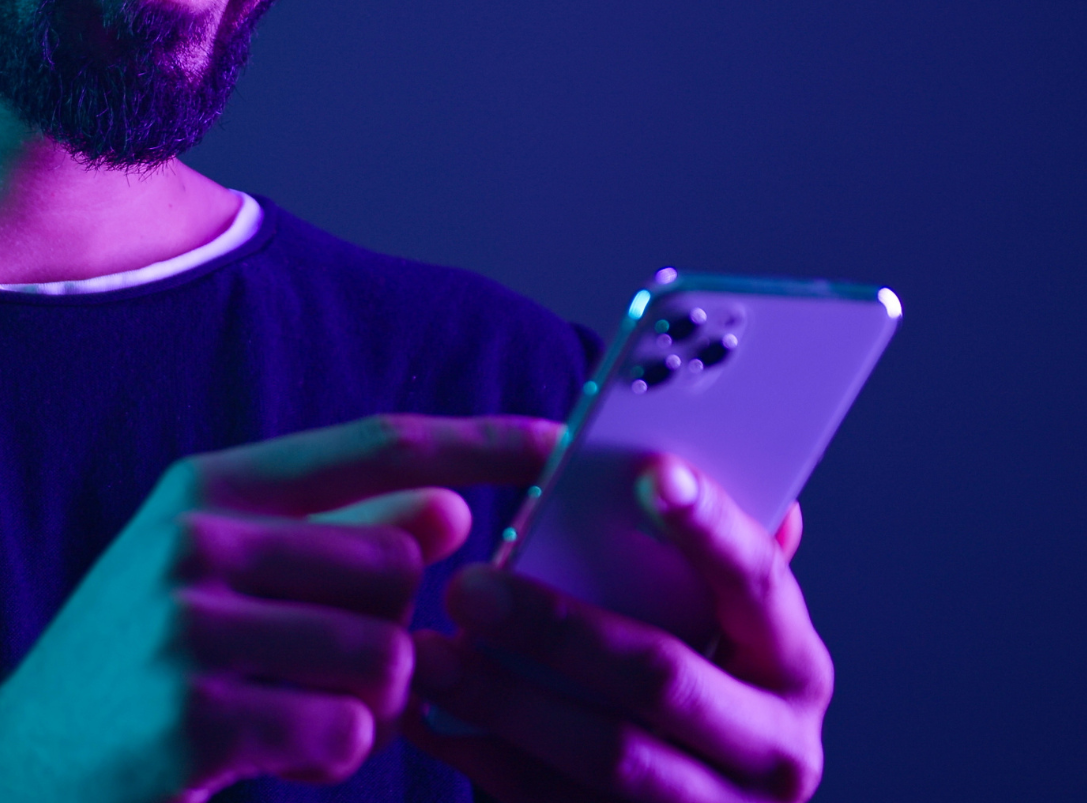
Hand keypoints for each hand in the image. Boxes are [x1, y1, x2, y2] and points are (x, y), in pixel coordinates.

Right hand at [0, 414, 557, 802]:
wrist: (16, 772)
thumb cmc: (136, 670)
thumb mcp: (221, 579)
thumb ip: (333, 538)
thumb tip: (448, 509)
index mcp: (206, 483)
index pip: (373, 444)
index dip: (474, 442)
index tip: (557, 438)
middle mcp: (194, 534)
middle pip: (395, 565)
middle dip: (389, 630)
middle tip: (317, 665)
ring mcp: (188, 622)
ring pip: (382, 655)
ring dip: (362, 704)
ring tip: (284, 711)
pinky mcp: (195, 716)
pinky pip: (346, 735)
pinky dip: (329, 758)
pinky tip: (265, 754)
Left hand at [402, 459, 831, 801]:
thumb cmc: (663, 683)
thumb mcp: (689, 622)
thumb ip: (682, 556)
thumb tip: (677, 457)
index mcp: (791, 661)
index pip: (758, 581)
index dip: (709, 526)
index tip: (651, 472)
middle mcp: (779, 750)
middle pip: (661, 676)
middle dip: (557, 628)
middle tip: (467, 587)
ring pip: (609, 756)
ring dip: (506, 700)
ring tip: (429, 656)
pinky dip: (488, 762)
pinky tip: (430, 719)